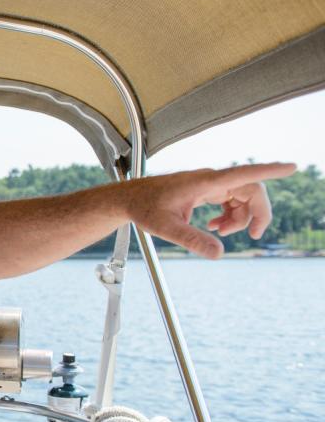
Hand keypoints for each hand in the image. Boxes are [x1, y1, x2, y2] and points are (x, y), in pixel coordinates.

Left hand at [126, 163, 295, 258]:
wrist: (129, 199)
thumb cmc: (144, 208)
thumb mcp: (165, 228)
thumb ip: (191, 240)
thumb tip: (219, 254)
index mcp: (205, 182)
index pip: (244, 173)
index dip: (270, 170)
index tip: (292, 167)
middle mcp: (210, 179)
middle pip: (250, 189)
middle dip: (258, 212)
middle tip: (255, 235)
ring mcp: (209, 184)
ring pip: (241, 196)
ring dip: (240, 217)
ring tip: (220, 232)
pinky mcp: (205, 190)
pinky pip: (230, 200)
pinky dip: (229, 215)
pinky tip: (214, 227)